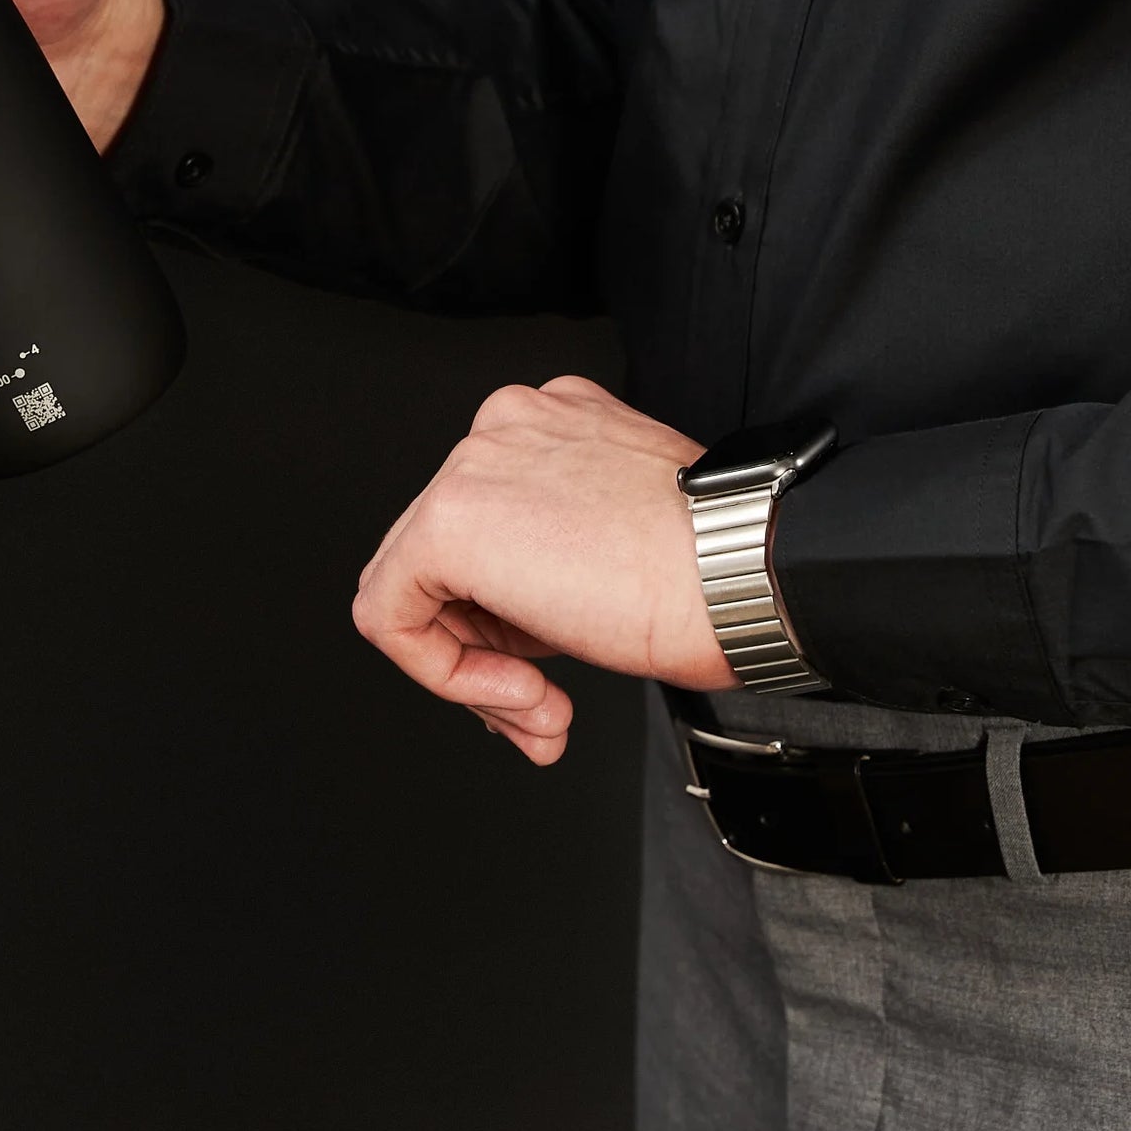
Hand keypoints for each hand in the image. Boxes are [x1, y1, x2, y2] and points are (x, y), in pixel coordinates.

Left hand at [351, 375, 737, 763]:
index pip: (488, 530)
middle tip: (542, 704)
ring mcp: (471, 467)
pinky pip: (390, 613)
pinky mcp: (446, 521)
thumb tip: (505, 645)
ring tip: (544, 707)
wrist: (741, 573)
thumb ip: (547, 574)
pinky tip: (522, 691)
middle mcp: (503, 429)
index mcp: (549, 424)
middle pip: (444, 561)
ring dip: (474, 673)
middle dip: (486, 651)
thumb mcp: (614, 551)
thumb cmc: (712, 569)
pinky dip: (442, 672)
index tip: (550, 669)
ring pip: (413, 588)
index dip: (507, 620)